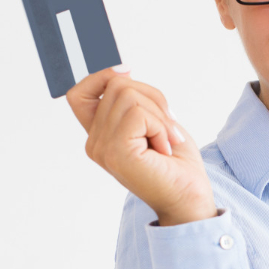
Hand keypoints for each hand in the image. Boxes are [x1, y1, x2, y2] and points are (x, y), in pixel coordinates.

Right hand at [66, 67, 216, 226]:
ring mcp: (103, 149)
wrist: (189, 198)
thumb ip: (132, 100)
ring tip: (165, 141)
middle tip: (167, 129)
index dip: (101, 76)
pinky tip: (163, 148)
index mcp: (100, 136)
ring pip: (128, 95)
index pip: (79, 94)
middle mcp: (95, 143)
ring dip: (159, 115)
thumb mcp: (153, 120)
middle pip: (116, 86)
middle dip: (152, 98)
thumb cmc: (176, 163)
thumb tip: (121, 71)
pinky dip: (160, 126)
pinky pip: (138, 113)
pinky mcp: (116, 152)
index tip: (127, 72)